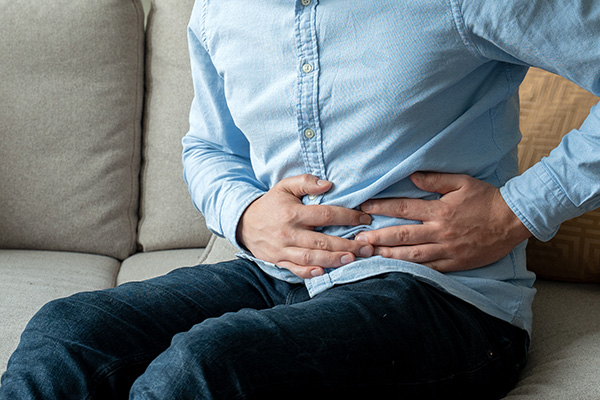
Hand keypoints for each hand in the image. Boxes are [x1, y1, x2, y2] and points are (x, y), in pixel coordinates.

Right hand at [237, 174, 373, 278]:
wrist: (244, 223)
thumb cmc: (271, 204)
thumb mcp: (285, 186)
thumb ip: (306, 182)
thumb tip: (328, 184)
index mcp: (292, 213)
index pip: (325, 215)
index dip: (347, 217)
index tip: (365, 219)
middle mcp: (288, 232)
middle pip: (321, 240)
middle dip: (347, 244)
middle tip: (367, 246)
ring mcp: (283, 249)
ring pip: (311, 257)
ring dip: (333, 259)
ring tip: (352, 259)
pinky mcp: (279, 261)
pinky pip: (295, 269)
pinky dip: (309, 272)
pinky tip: (323, 271)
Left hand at [356, 172, 531, 271]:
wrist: (514, 220)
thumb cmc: (487, 199)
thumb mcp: (462, 182)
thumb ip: (436, 179)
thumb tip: (412, 175)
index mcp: (440, 210)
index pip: (404, 208)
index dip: (382, 207)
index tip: (364, 207)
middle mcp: (440, 231)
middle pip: (402, 235)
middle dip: (378, 237)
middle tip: (358, 240)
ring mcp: (447, 249)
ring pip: (412, 255)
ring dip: (389, 255)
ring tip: (371, 255)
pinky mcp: (456, 263)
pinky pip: (431, 269)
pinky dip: (413, 270)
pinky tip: (398, 270)